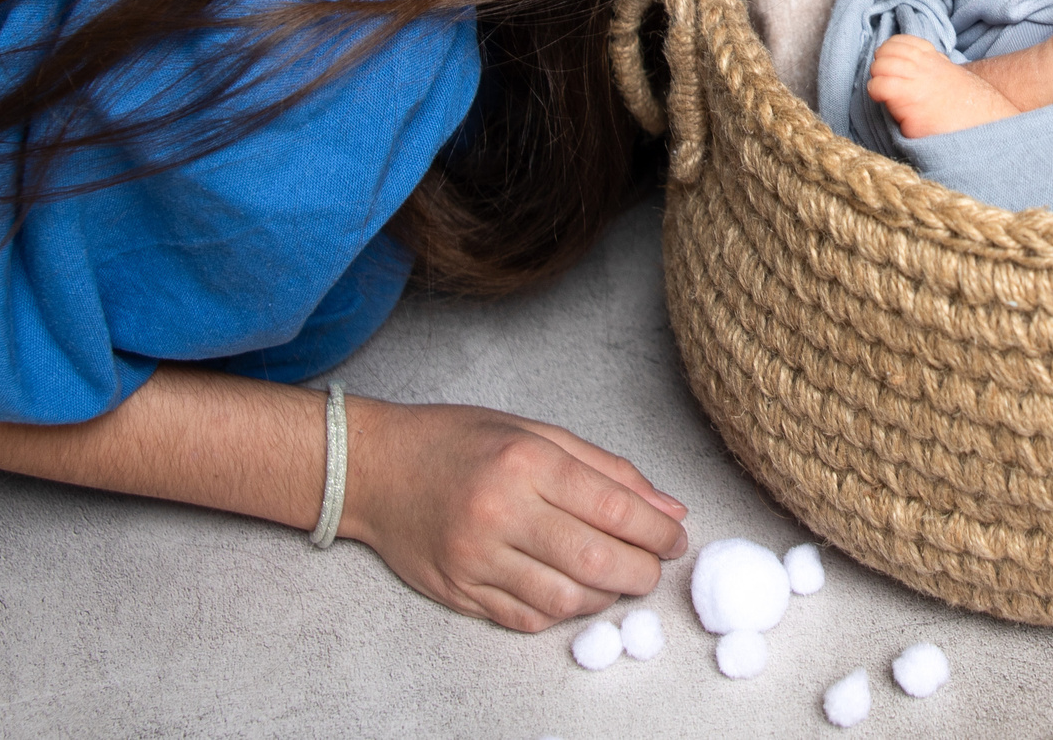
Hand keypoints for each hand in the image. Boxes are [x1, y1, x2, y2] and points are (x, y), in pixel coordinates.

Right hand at [341, 399, 690, 632]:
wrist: (376, 469)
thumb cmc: (460, 441)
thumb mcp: (536, 433)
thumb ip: (607, 470)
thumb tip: (669, 509)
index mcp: (525, 463)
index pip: (612, 509)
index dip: (656, 532)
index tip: (676, 539)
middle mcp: (500, 512)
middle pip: (595, 561)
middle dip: (641, 571)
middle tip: (653, 566)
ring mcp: (476, 558)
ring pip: (564, 600)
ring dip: (605, 598)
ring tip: (616, 579)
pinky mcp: (458, 591)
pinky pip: (526, 619)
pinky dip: (561, 613)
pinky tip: (572, 592)